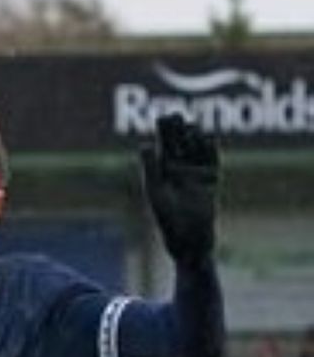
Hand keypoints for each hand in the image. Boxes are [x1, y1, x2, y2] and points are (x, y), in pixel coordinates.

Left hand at [140, 113, 218, 265]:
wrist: (190, 241)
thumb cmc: (169, 221)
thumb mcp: (157, 193)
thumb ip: (151, 169)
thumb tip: (143, 145)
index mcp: (162, 175)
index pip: (164, 148)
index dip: (164, 133)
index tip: (162, 118)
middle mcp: (179, 174)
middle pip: (180, 146)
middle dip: (178, 131)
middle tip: (176, 116)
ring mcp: (196, 176)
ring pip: (196, 151)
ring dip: (194, 138)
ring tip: (190, 126)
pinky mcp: (212, 182)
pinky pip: (212, 162)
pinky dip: (210, 151)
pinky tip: (208, 139)